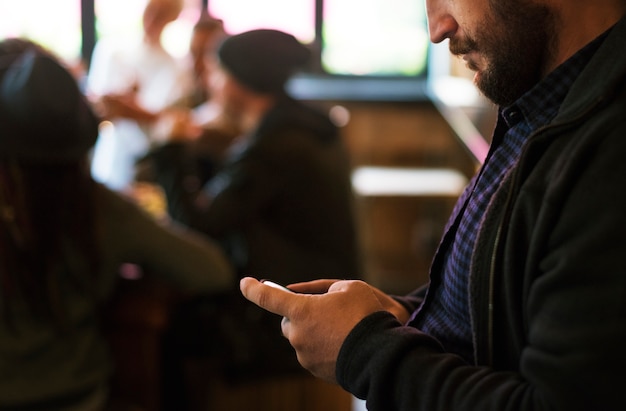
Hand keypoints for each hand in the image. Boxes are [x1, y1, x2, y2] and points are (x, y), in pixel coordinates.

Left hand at [240, 277, 390, 382]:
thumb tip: (312, 297)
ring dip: (314, 331)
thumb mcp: (350, 287)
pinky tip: (343, 343)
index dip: (253, 289)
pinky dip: (323, 346)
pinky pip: (313, 353)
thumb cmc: (365, 315)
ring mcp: (305, 355)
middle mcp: (297, 335)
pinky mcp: (316, 370)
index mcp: (301, 310)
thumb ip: (326, 289)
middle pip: (287, 321)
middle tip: (320, 310)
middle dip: (299, 315)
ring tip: (341, 328)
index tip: (245, 283)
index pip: (267, 298)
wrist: (380, 354)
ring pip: (302, 338)